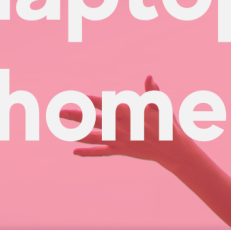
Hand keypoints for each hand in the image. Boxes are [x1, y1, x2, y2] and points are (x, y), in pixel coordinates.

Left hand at [60, 76, 191, 168]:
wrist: (172, 149)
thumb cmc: (167, 124)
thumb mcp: (160, 105)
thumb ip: (152, 91)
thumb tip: (149, 77)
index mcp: (127, 112)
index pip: (104, 104)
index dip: (90, 100)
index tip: (77, 96)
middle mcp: (119, 126)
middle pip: (92, 119)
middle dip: (74, 116)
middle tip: (58, 112)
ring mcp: (118, 140)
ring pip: (92, 136)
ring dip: (76, 133)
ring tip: (61, 130)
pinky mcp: (120, 150)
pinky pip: (101, 152)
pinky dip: (88, 152)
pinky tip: (75, 152)